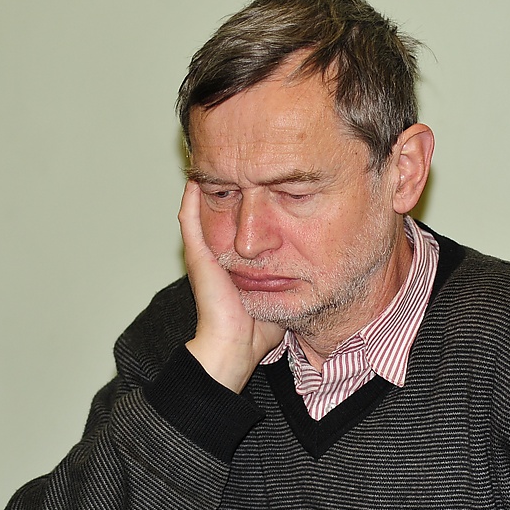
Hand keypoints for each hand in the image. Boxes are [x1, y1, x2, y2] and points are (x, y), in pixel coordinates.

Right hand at [178, 181, 283, 391]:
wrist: (235, 347)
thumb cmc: (258, 329)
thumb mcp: (281, 291)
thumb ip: (293, 277)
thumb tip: (319, 265)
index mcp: (234, 264)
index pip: (239, 227)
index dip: (247, 206)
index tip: (261, 185)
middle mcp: (216, 255)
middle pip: (220, 214)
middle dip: (228, 190)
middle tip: (236, 166)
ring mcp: (205, 254)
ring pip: (201, 212)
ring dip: (209, 189)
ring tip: (213, 163)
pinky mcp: (198, 256)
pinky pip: (190, 221)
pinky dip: (191, 200)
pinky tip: (195, 181)